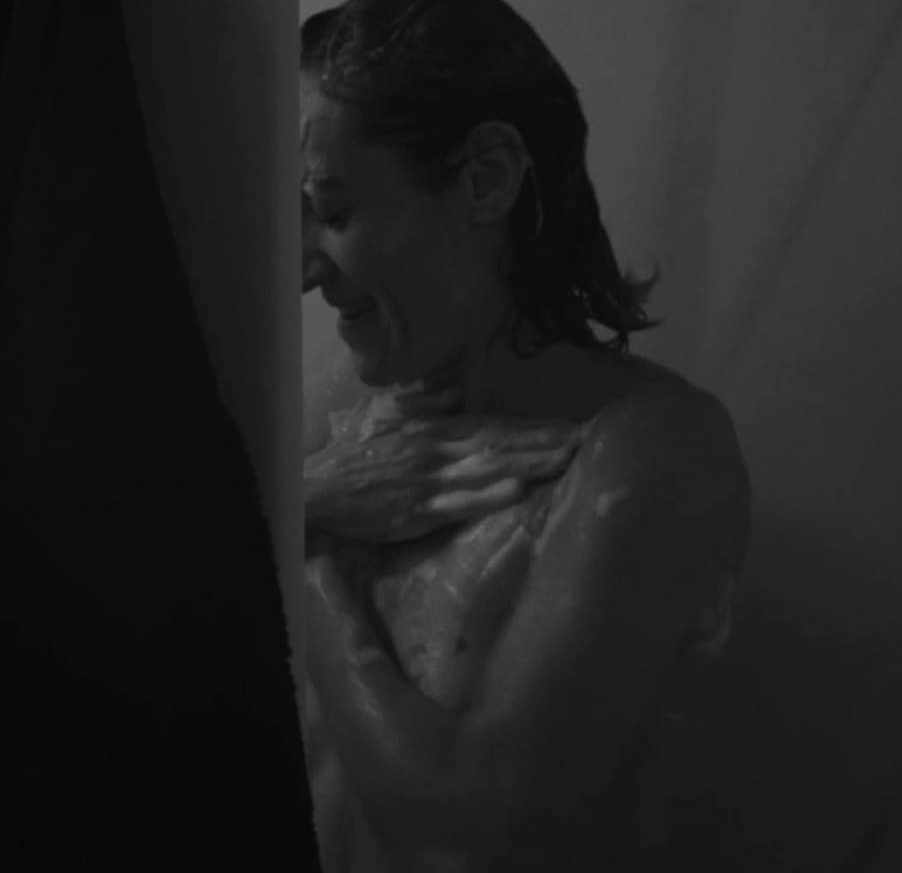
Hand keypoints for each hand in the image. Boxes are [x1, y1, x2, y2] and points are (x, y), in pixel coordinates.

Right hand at [305, 397, 583, 544]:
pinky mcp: (417, 511)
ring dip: (529, 464)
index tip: (569, 426)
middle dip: (544, 442)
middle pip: (500, 444)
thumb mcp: (384, 417)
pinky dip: (488, 495)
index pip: (492, 425)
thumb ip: (421, 402)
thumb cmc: (351, 457)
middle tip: (586, 440)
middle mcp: (436, 451)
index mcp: (431, 430)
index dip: (532, 427)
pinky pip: (459, 502)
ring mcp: (429, 481)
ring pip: (488, 470)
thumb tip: (454, 390)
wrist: (315, 492)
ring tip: (566, 460)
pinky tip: (517, 490)